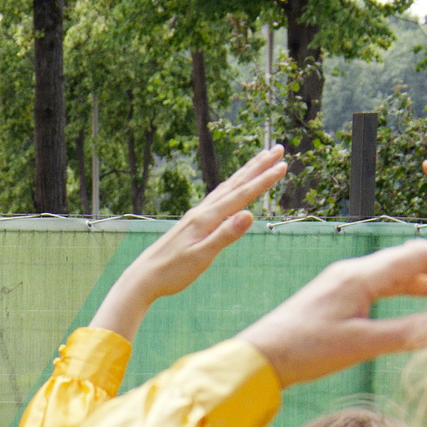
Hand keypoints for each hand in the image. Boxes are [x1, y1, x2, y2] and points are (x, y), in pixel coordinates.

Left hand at [91, 146, 286, 337]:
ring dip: (245, 173)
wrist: (143, 278)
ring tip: (260, 159)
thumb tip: (249, 214)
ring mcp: (196, 216)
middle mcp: (202, 212)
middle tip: (278, 149)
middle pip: (235, 184)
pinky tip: (231, 188)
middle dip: (258, 166)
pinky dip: (230, 187)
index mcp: (206, 219)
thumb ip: (225, 236)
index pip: (242, 195)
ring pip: (226, 188)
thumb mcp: (201, 257)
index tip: (283, 165)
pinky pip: (216, 198)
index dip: (264, 180)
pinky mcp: (191, 223)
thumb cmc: (172, 272)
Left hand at [235, 240, 426, 389]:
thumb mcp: (357, 346)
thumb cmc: (304, 350)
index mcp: (359, 277)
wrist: (259, 356)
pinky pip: (383, 286)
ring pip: (397, 273)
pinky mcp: (338, 297)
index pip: (415, 257)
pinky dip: (409, 289)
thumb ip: (402, 335)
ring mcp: (345, 283)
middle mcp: (353, 272)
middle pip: (409, 259)